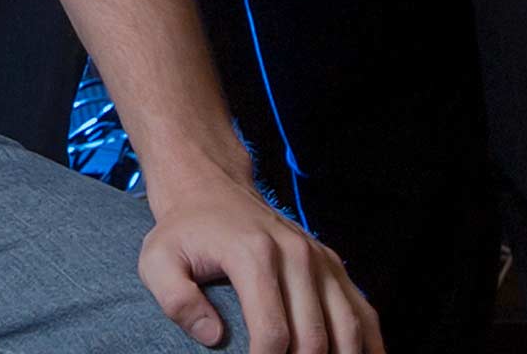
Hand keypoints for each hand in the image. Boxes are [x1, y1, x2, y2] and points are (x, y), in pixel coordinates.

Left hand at [139, 173, 378, 353]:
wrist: (213, 188)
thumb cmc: (185, 232)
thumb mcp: (158, 260)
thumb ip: (176, 299)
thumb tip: (212, 336)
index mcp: (255, 256)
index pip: (273, 333)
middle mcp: (296, 255)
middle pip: (314, 338)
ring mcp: (319, 260)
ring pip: (349, 327)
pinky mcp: (332, 265)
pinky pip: (363, 310)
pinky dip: (368, 344)